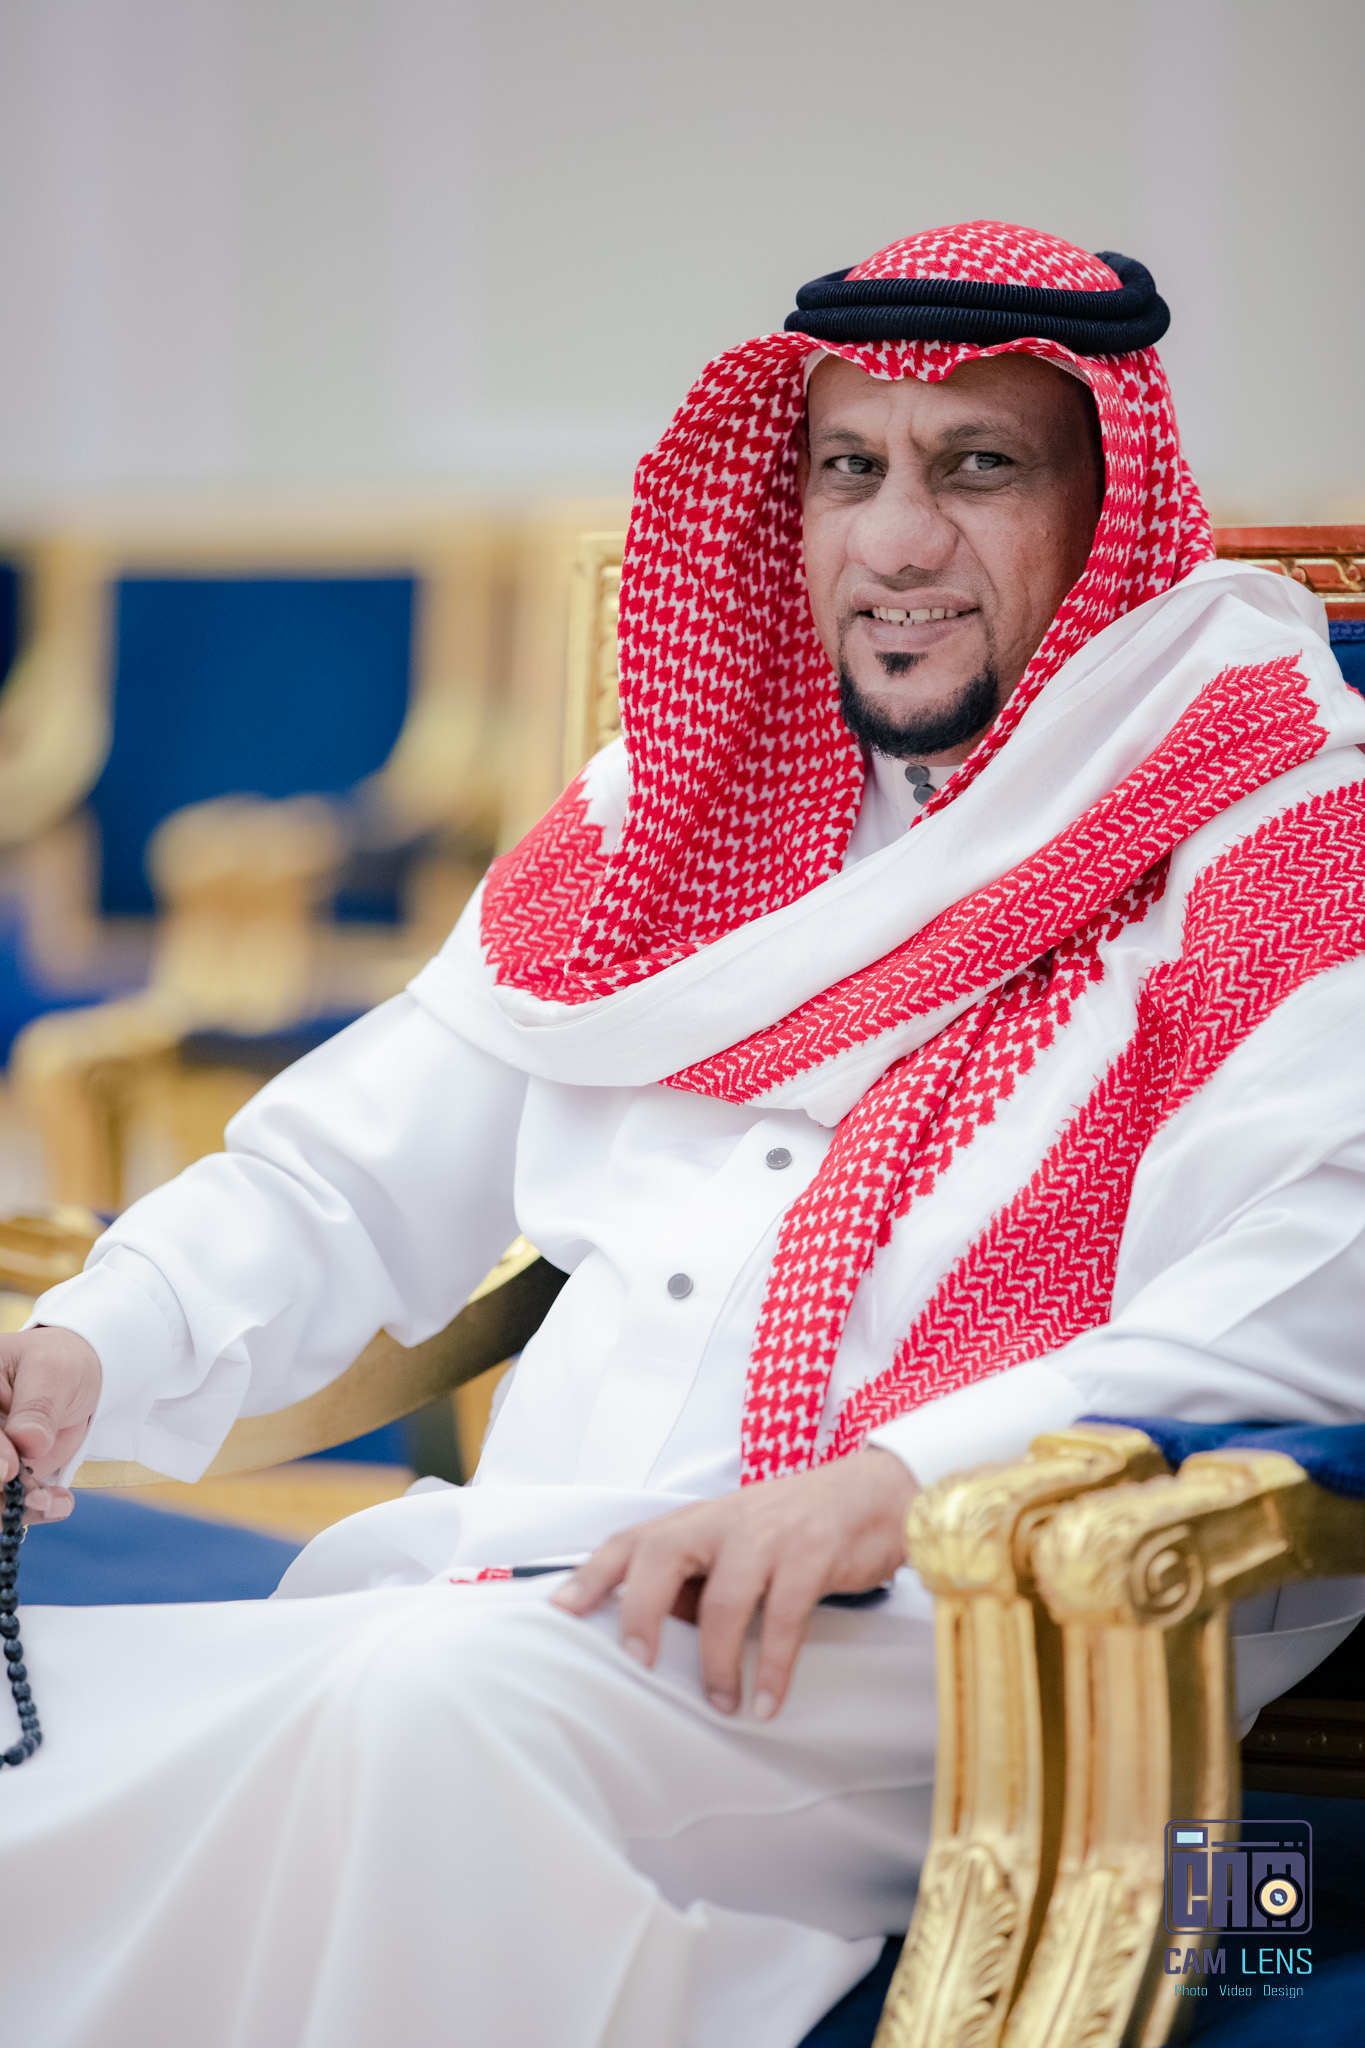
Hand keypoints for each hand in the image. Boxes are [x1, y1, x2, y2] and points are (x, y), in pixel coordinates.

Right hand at [0, 1326, 101, 1522]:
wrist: (79, 1378)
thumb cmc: (60, 1362)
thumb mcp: (52, 1372)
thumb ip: (38, 1408)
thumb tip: (27, 1442)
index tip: (9, 1469)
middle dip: (1, 1489)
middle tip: (36, 1498)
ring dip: (17, 1506)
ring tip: (51, 1502)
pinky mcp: (6, 1476)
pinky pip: (10, 1502)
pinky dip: (33, 1509)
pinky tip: (58, 1504)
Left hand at [552, 1448, 916, 1721]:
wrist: (875, 1493)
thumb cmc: (796, 1525)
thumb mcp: (737, 1541)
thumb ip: (696, 1577)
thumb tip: (654, 1628)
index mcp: (699, 1520)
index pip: (634, 1540)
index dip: (594, 1574)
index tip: (562, 1610)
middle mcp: (725, 1521)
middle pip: (663, 1555)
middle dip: (642, 1610)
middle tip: (638, 1661)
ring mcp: (768, 1535)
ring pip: (724, 1598)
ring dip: (718, 1661)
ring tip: (722, 1704)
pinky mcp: (813, 1553)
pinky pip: (784, 1617)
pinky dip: (773, 1666)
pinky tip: (767, 1701)